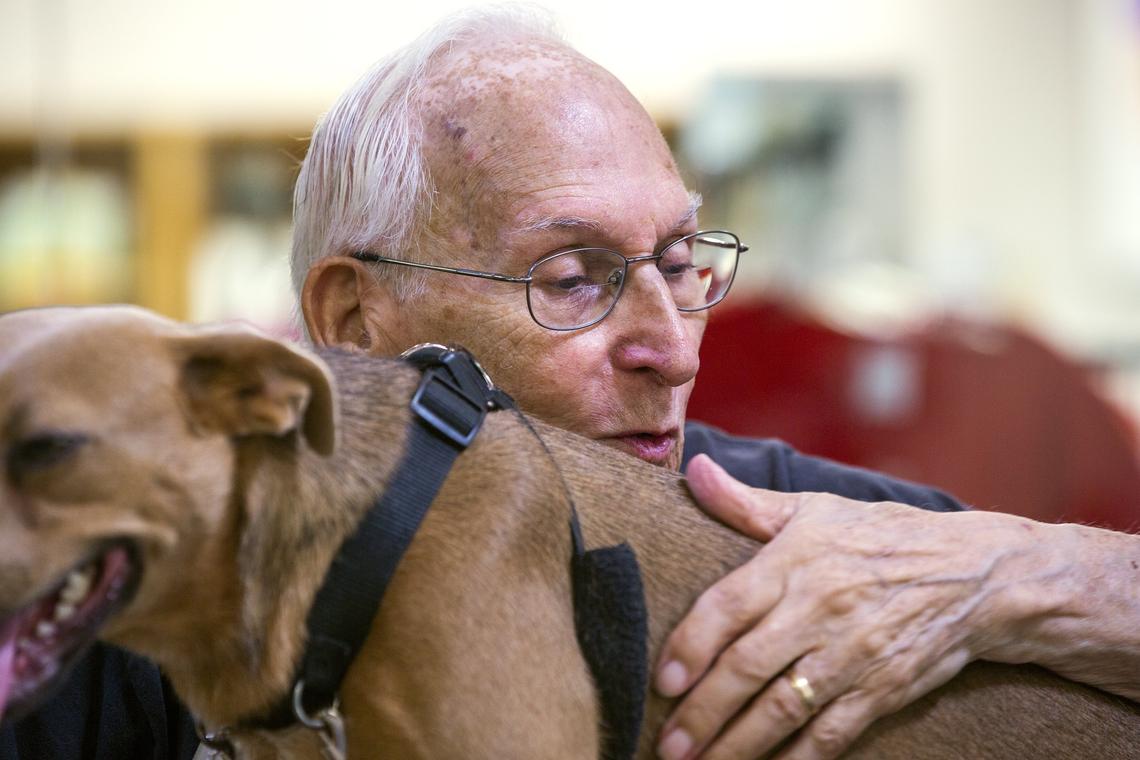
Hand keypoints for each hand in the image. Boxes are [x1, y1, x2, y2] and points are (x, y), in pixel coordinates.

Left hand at [654, 454, 1047, 759]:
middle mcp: (819, 610)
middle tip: (667, 744)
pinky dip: (796, 759)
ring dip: (737, 744)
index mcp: (797, 561)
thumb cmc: (884, 537)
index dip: (691, 645)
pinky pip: (830, 734)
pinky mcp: (882, 690)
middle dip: (701, 712)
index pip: (728, 606)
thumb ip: (746, 503)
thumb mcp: (816, 509)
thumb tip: (694, 471)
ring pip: (782, 709)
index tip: (662, 680)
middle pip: (747, 667)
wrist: (977, 575)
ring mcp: (852, 655)